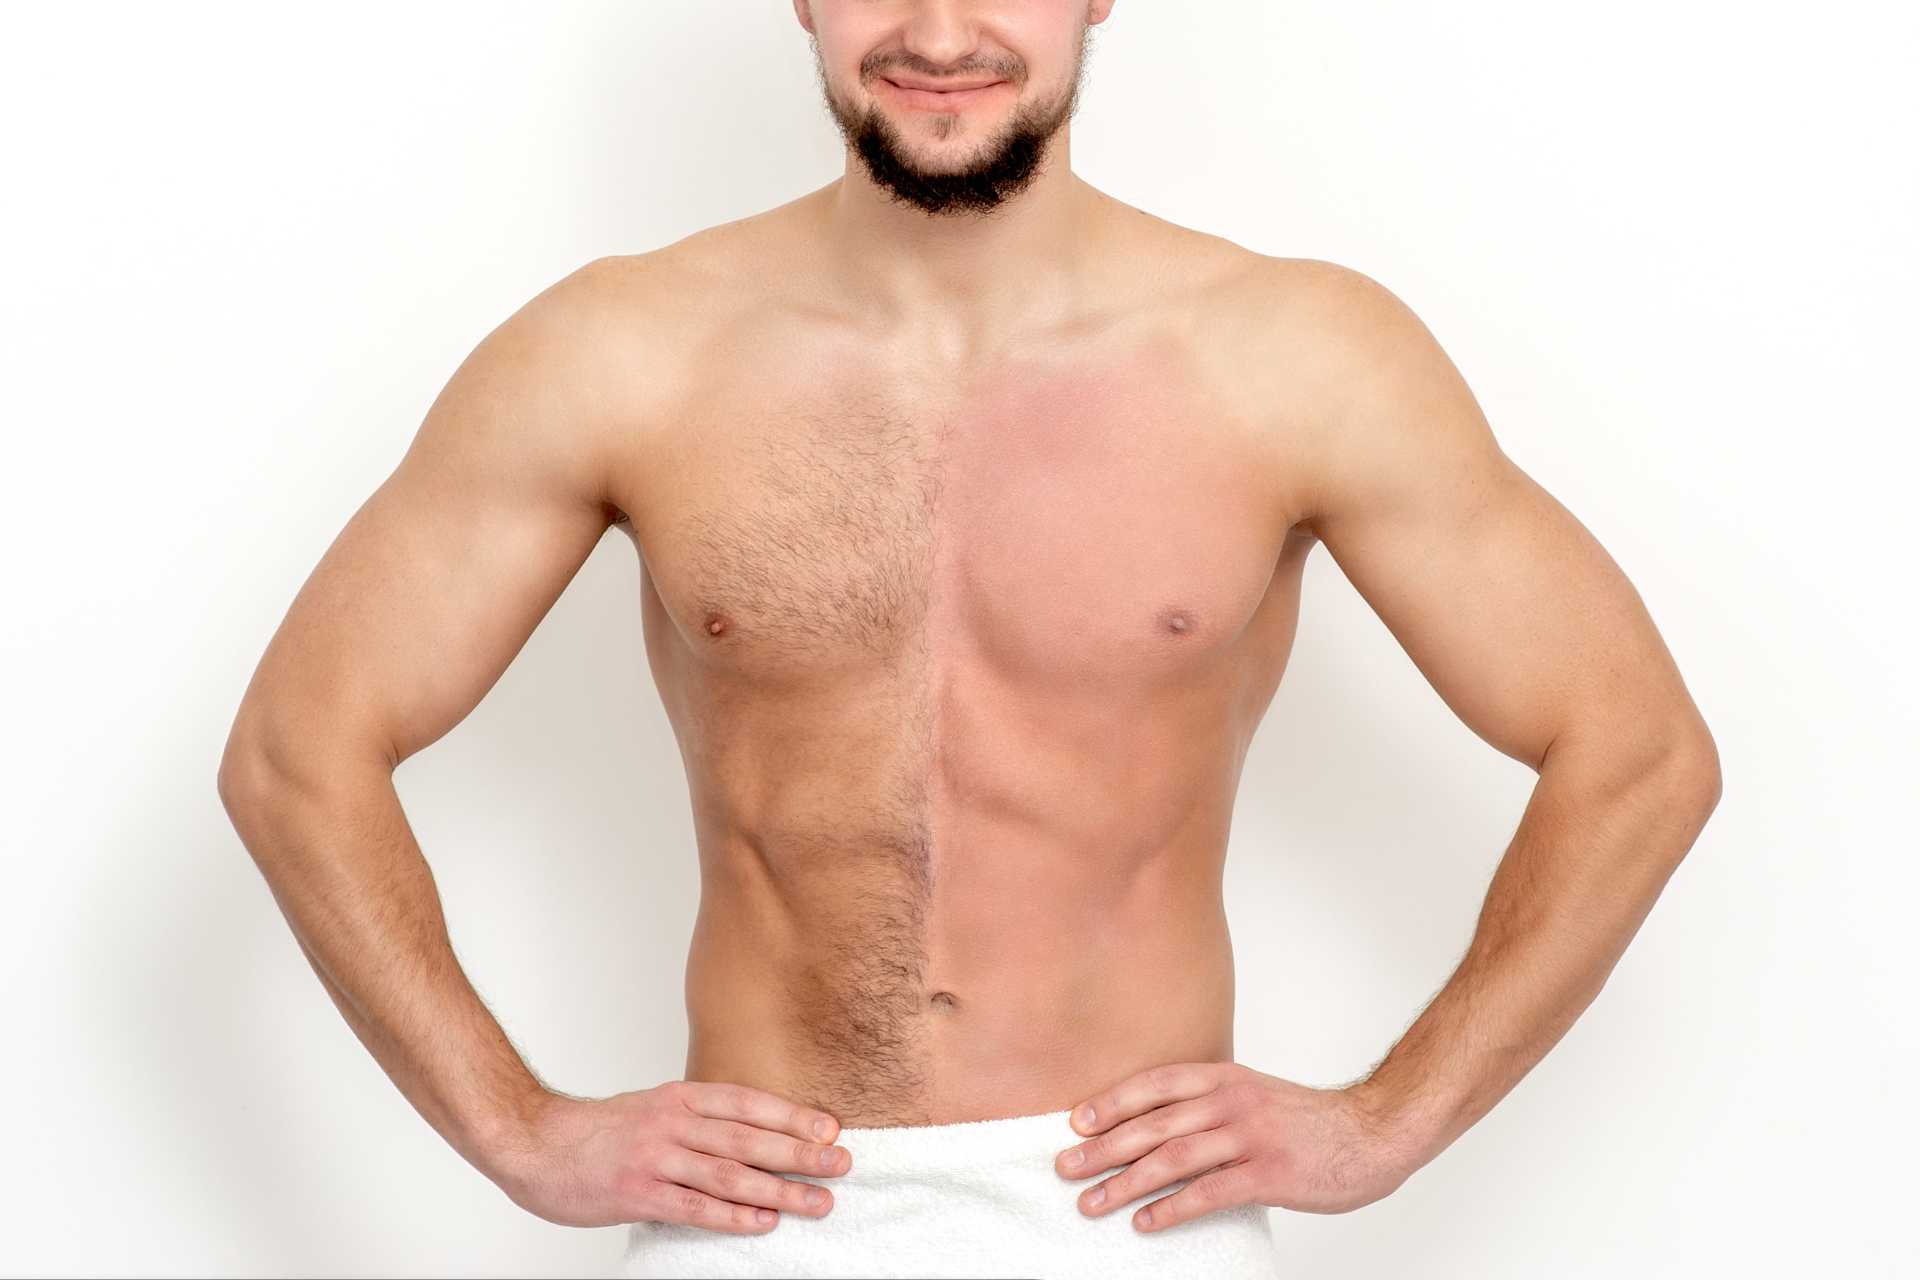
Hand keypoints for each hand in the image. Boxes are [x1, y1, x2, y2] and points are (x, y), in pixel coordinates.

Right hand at [491, 1081, 852, 1232]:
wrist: (534, 1142)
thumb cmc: (598, 1131)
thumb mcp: (653, 1108)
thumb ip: (697, 1118)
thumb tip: (752, 1132)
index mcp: (679, 1098)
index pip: (747, 1103)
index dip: (792, 1114)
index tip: (830, 1127)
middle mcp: (672, 1123)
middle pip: (748, 1138)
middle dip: (800, 1152)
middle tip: (842, 1163)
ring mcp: (655, 1158)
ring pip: (730, 1174)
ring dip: (780, 1190)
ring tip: (818, 1201)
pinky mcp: (637, 1194)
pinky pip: (694, 1207)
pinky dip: (733, 1215)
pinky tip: (763, 1221)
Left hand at [1054, 1062, 1410, 1230]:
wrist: (1373, 1131)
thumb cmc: (1309, 1120)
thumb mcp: (1253, 1093)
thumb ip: (1210, 1101)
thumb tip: (1157, 1122)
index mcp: (1225, 1078)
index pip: (1155, 1084)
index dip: (1112, 1102)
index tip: (1075, 1122)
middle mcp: (1232, 1102)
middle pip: (1153, 1124)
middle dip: (1103, 1147)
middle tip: (1065, 1167)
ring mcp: (1250, 1137)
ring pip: (1172, 1159)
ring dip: (1125, 1182)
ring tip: (1092, 1202)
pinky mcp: (1269, 1175)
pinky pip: (1209, 1193)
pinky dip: (1171, 1209)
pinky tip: (1145, 1222)